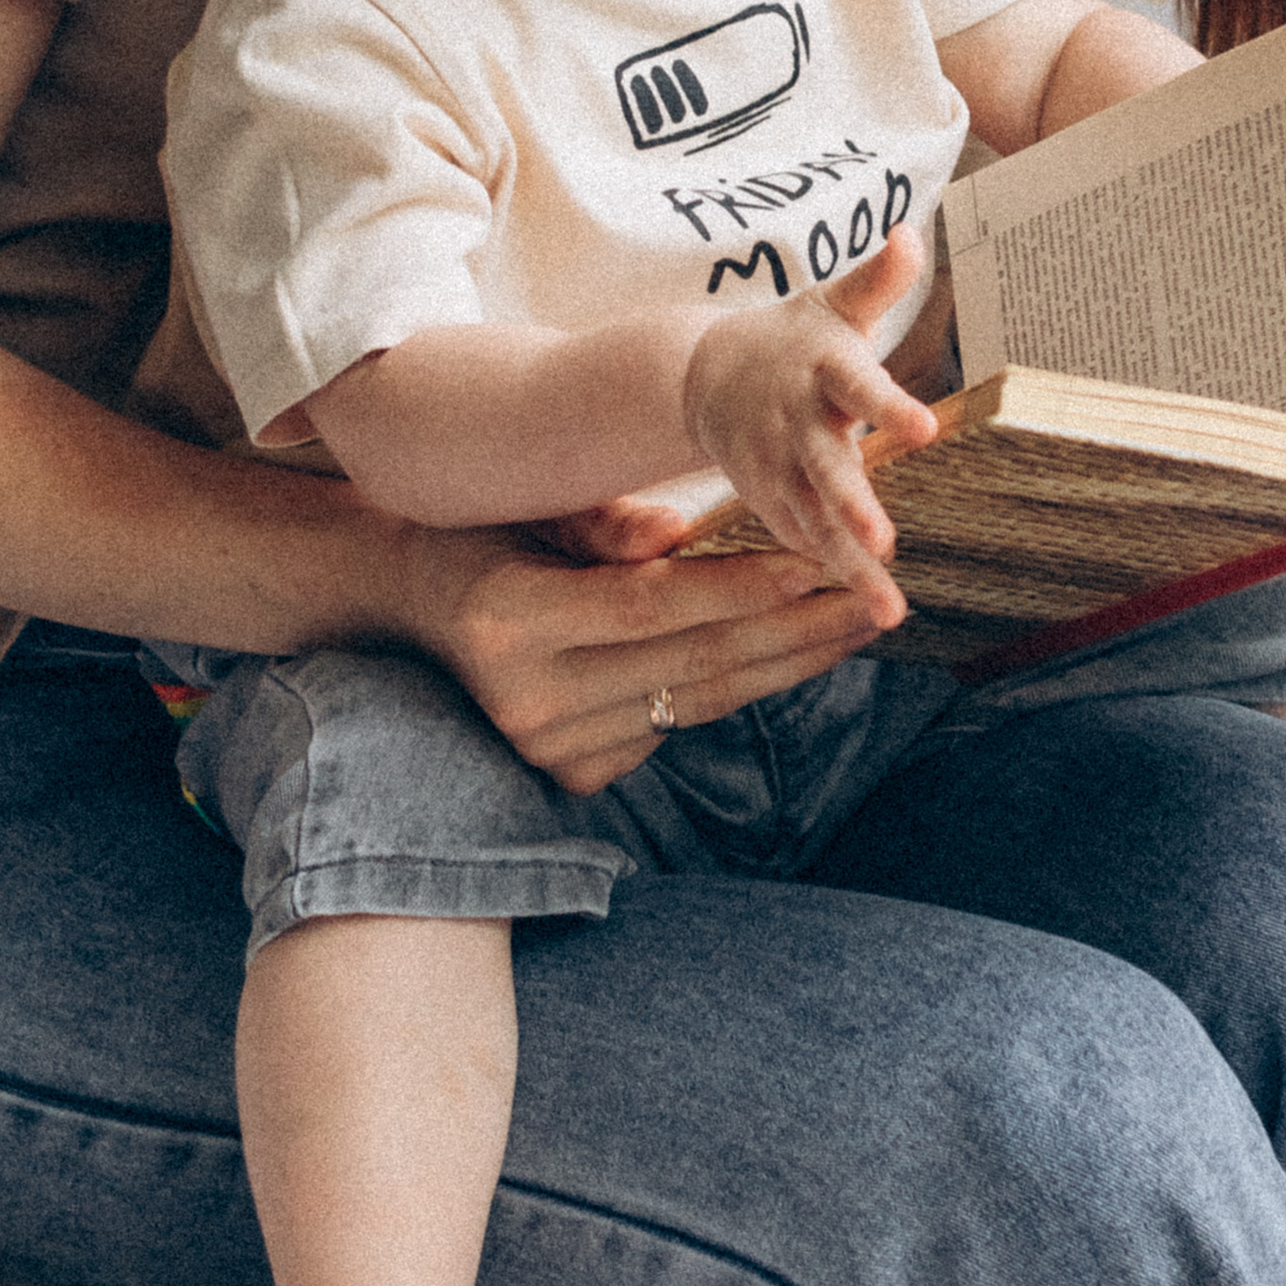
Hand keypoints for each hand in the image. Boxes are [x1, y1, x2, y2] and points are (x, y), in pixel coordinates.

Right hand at [388, 512, 890, 797]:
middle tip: (875, 602)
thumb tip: (681, 535)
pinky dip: (732, 689)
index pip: (653, 606)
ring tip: (854, 627)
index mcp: (512, 620)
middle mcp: (529, 699)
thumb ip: (602, 524)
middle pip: (691, 664)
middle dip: (794, 632)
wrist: (411, 608)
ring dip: (784, 665)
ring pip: (696, 702)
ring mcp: (549, 748)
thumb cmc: (483, 536)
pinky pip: (673, 725)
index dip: (742, 587)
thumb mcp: (529, 511)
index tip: (821, 562)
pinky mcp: (571, 775)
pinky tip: (787, 655)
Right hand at [680, 228, 941, 592]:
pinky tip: (864, 608)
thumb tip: (911, 234)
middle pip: (827, 468)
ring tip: (890, 609)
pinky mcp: (768, 501)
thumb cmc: (790, 340)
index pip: (859, 386)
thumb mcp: (828, 303)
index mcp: (821, 370)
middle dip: (852, 505)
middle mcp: (797, 424)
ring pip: (816, 521)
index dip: (889, 406)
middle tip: (884, 542)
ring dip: (850, 565)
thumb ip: (876, 279)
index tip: (925, 428)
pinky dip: (826, 573)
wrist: (702, 376)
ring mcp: (777, 469)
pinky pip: (800, 541)